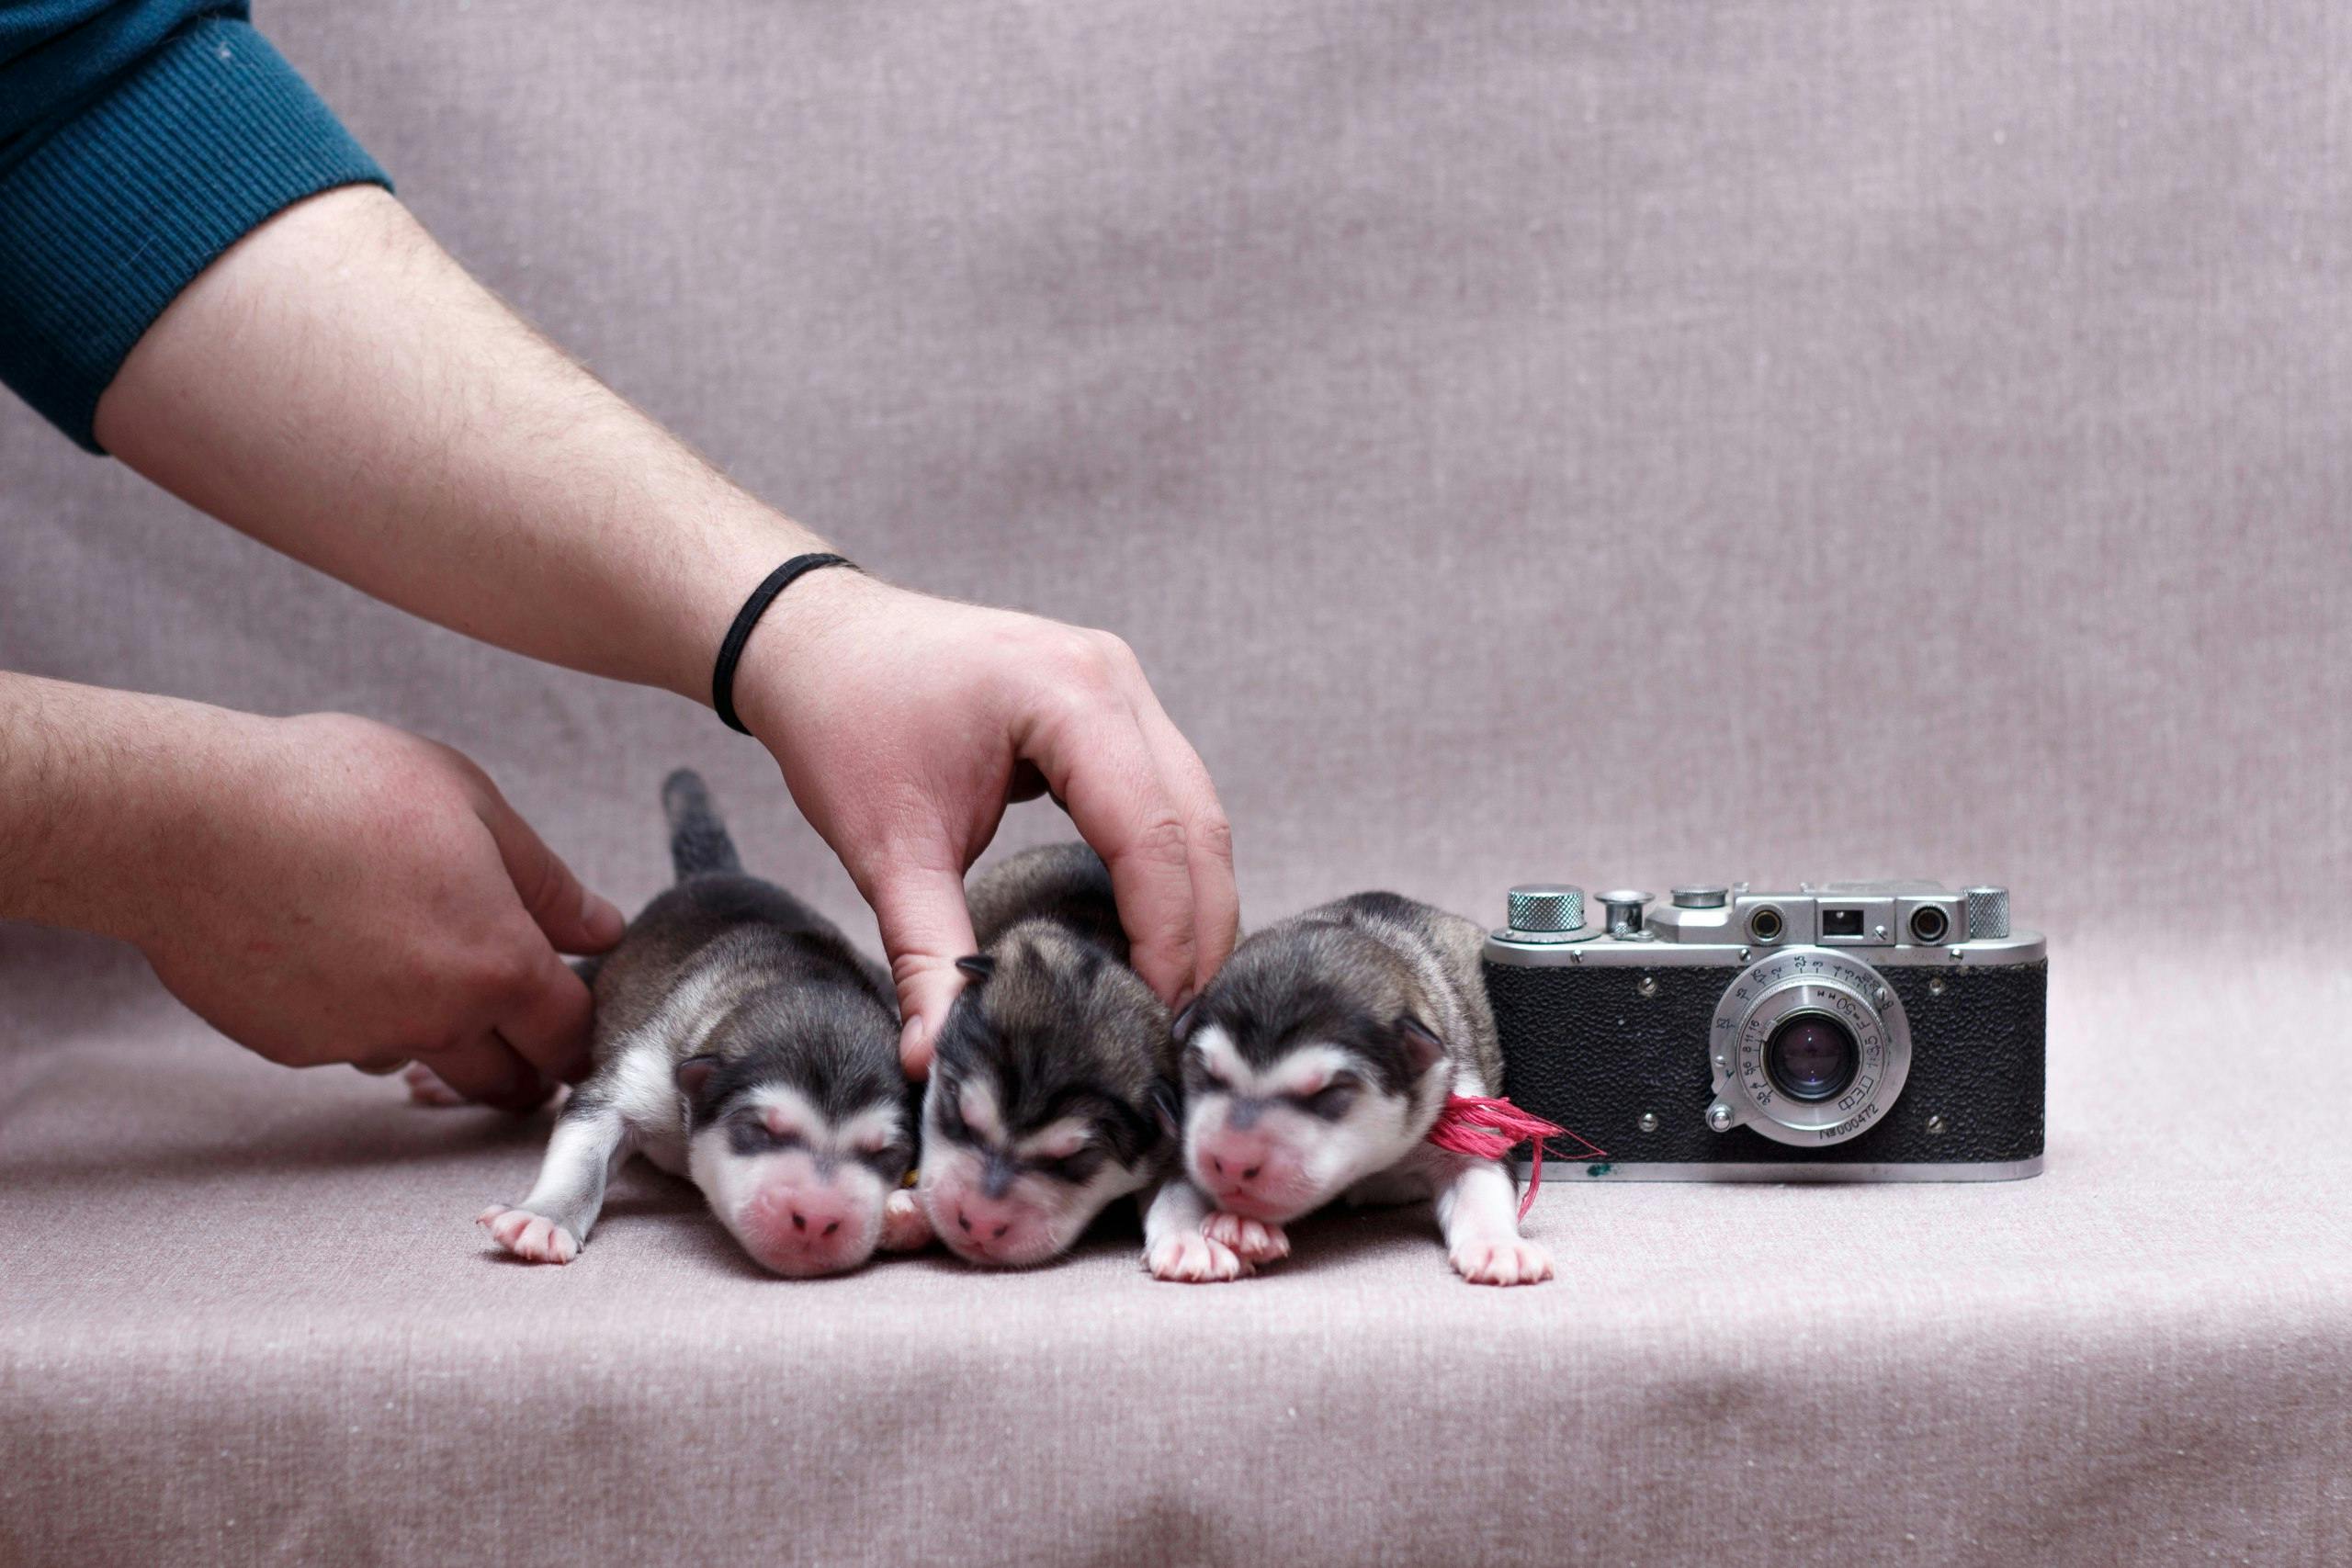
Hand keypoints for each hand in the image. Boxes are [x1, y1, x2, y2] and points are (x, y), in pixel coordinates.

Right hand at [123, 711, 622, 1107]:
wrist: (189, 822)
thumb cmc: (336, 789)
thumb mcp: (470, 802)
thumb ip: (545, 880)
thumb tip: (601, 929)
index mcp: (497, 964)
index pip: (569, 1036)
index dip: (581, 1029)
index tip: (574, 1012)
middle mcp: (434, 1021)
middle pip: (507, 1081)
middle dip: (525, 1061)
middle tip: (517, 1015)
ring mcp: (357, 1040)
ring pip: (422, 1060)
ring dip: (437, 1034)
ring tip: (411, 956)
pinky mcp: (290, 1046)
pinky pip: (347, 1043)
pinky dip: (358, 1014)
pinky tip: (333, 949)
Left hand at [733, 570, 1237, 1074]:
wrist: (815, 639)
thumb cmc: (842, 722)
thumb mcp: (884, 850)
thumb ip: (924, 955)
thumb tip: (937, 1059)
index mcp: (1069, 697)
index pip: (1151, 834)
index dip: (1165, 934)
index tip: (1153, 1018)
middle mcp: (1114, 679)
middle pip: (1196, 823)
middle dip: (1198, 929)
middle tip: (1179, 1022)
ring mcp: (1120, 683)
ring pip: (1195, 808)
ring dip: (1194, 899)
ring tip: (1174, 988)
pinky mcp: (1110, 702)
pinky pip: (1168, 792)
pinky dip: (1169, 863)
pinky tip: (1152, 927)